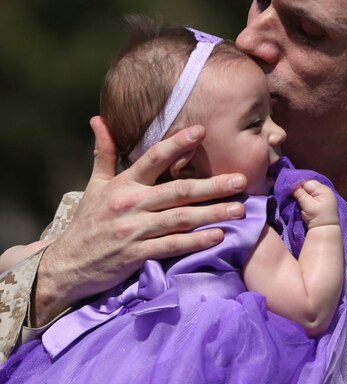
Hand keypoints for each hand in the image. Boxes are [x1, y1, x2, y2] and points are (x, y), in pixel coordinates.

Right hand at [32, 116, 246, 325]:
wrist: (68, 264)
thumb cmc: (88, 223)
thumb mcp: (94, 185)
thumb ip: (103, 153)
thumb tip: (98, 119)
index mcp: (123, 184)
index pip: (153, 158)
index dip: (177, 144)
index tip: (202, 131)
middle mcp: (131, 204)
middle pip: (178, 190)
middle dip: (213, 185)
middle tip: (241, 180)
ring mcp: (135, 230)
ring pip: (181, 218)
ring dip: (213, 213)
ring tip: (240, 209)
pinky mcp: (137, 254)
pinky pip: (173, 246)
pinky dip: (196, 241)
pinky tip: (219, 236)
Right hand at [292, 180, 339, 228]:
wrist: (326, 230)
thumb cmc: (318, 217)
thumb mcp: (308, 205)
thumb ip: (300, 193)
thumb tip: (291, 184)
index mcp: (323, 189)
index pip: (307, 182)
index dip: (297, 184)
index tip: (288, 188)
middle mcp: (324, 190)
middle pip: (308, 185)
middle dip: (299, 187)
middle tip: (289, 192)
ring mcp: (323, 195)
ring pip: (308, 190)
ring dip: (301, 192)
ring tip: (292, 195)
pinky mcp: (320, 201)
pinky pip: (310, 194)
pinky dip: (304, 196)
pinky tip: (299, 198)